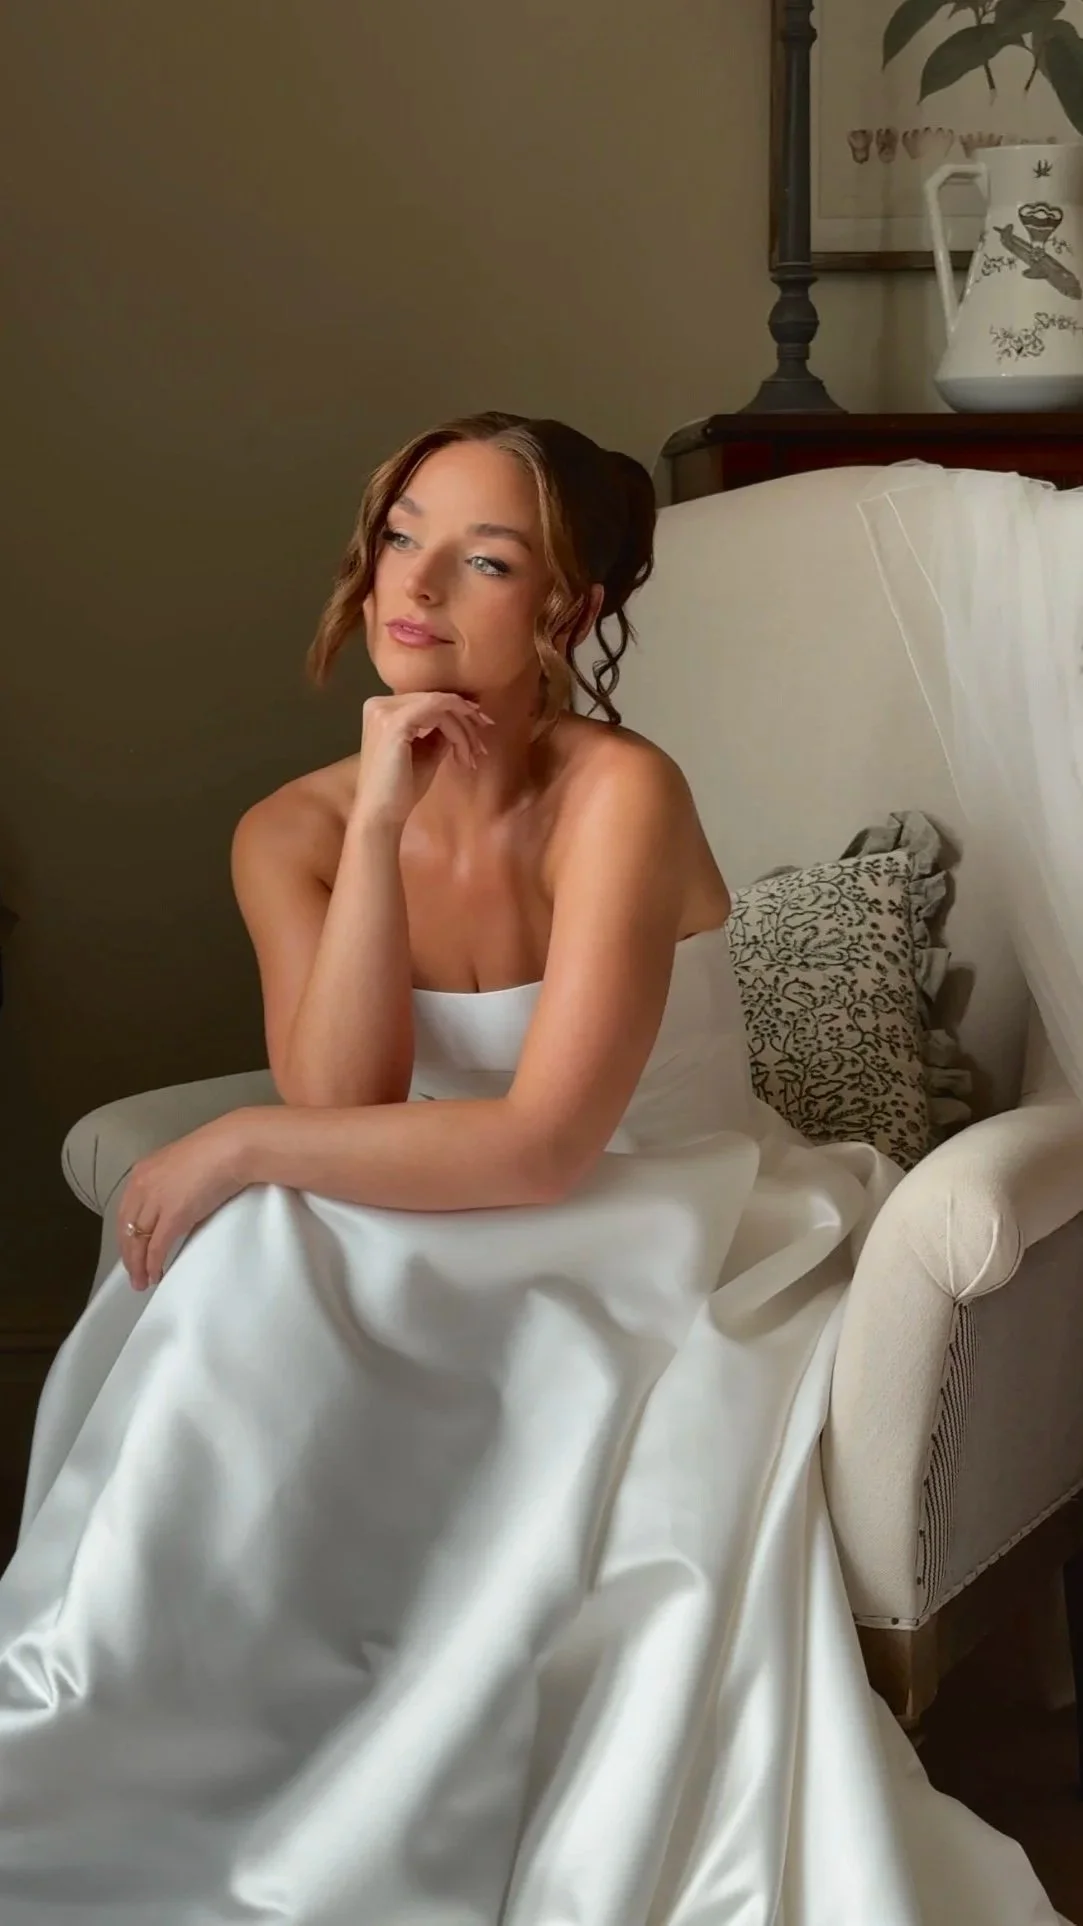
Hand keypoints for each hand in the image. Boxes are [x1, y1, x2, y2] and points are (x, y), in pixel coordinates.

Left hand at [115, 1115, 248, 1291]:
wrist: (232, 1148)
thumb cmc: (216, 1152)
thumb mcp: (181, 1167)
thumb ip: (170, 1187)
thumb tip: (173, 1209)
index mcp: (142, 1173)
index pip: (125, 1212)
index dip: (126, 1236)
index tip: (130, 1252)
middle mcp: (142, 1186)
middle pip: (126, 1229)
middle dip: (128, 1255)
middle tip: (133, 1275)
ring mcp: (156, 1201)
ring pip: (138, 1241)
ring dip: (138, 1265)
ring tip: (141, 1282)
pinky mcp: (173, 1216)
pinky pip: (156, 1246)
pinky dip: (153, 1264)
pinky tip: (154, 1275)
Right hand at [353, 693, 492, 828]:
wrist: (380, 815)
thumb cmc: (400, 789)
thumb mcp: (426, 752)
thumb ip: (440, 732)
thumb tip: (462, 718)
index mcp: (382, 709)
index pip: (426, 700)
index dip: (458, 709)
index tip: (481, 727)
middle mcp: (380, 703)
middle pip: (435, 699)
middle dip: (466, 719)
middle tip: (482, 745)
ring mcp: (385, 711)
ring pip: (440, 705)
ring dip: (463, 730)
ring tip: (472, 757)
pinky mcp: (395, 722)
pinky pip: (438, 714)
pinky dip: (457, 732)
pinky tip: (464, 753)